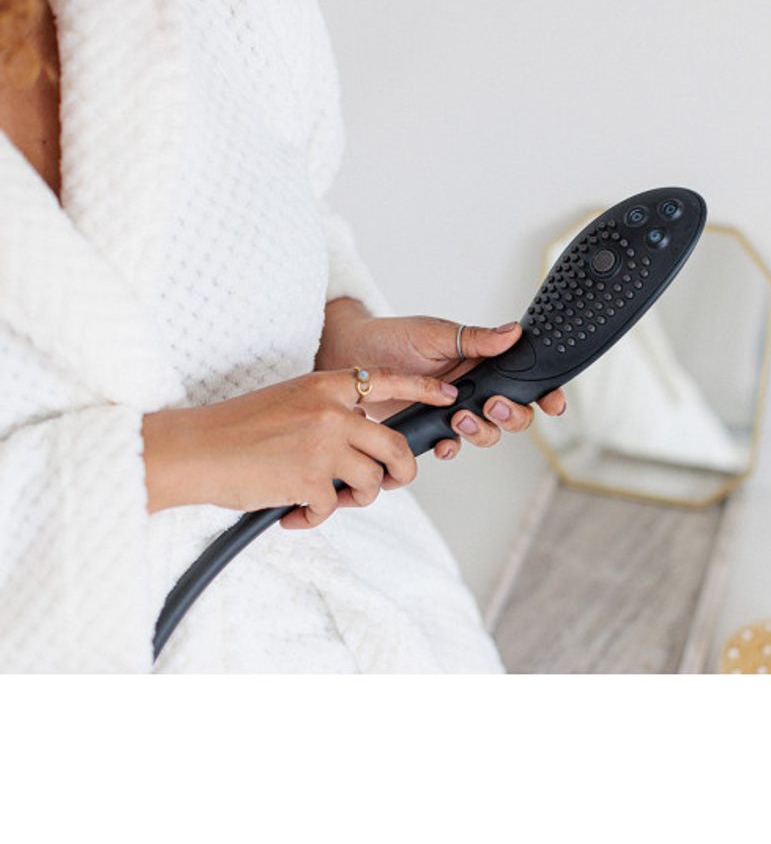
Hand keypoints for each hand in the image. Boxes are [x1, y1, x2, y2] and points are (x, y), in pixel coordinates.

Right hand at [141, 369, 460, 528]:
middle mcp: (331, 412)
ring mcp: (324, 445)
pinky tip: (292, 513)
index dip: (423, 389)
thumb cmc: (236, 429)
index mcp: (325, 386)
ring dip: (354, 498)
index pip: (387, 381)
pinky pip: (333, 508)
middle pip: (395, 446)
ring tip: (324, 499)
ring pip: (372, 481)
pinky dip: (314, 517)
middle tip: (390, 482)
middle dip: (401, 472)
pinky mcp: (311, 480)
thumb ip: (329, 413)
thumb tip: (362, 441)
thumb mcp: (289, 402)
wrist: (194, 450)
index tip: (448, 395)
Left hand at [315, 300, 566, 460]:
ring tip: (460, 418)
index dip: (545, 394)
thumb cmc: (395, 338)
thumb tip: (513, 332)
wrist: (352, 356)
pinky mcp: (431, 428)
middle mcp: (475, 388)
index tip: (553, 403)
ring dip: (481, 431)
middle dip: (512, 415)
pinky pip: (452, 447)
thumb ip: (476, 339)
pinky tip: (444, 442)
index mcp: (484, 362)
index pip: (524, 380)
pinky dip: (451, 448)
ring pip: (487, 433)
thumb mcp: (437, 334)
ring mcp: (454, 410)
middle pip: (514, 414)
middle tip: (493, 405)